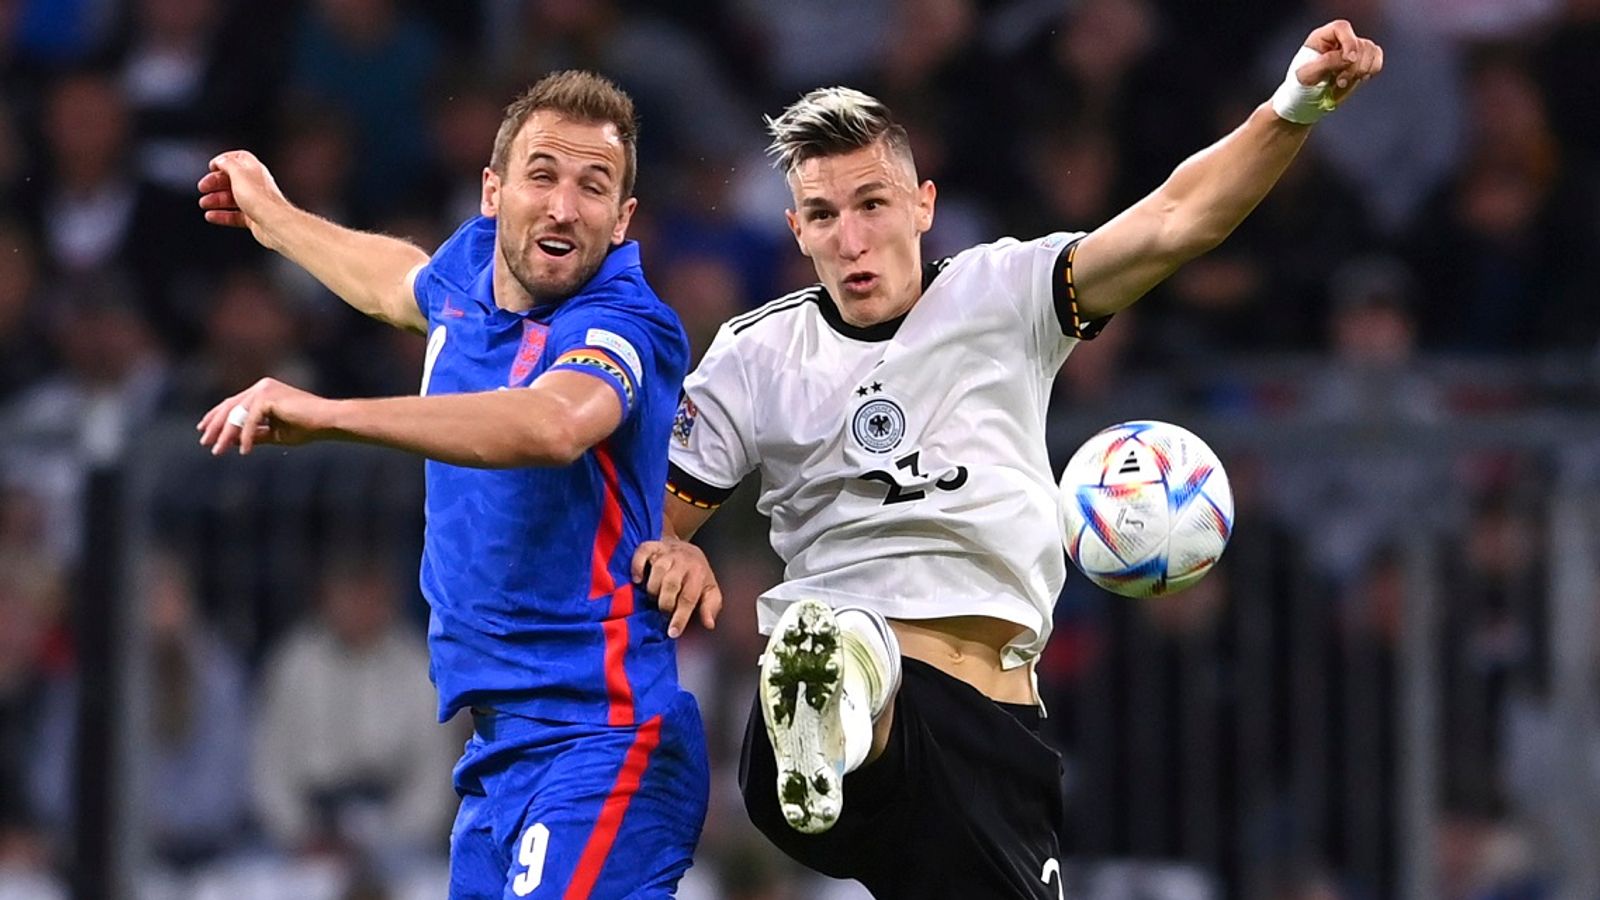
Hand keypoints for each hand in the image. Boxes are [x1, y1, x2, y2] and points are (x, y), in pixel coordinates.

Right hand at [197, 150, 291, 249]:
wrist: (274, 222)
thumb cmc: (260, 198)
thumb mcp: (238, 173)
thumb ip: (227, 164)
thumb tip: (221, 160)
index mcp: (254, 169)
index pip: (238, 159)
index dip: (224, 161)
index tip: (212, 166)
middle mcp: (256, 184)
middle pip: (232, 180)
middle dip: (215, 183)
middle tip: (202, 187)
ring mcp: (256, 202)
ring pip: (233, 198)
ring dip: (216, 200)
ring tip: (203, 203)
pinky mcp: (255, 218)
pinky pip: (235, 215)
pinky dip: (222, 215)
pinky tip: (211, 216)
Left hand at [197, 377, 334, 455]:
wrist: (328, 421)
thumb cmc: (307, 427)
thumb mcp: (275, 433)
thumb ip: (254, 434)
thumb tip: (232, 441)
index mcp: (263, 391)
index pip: (233, 404)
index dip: (217, 417)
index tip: (204, 431)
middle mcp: (261, 386)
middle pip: (230, 407)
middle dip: (215, 426)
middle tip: (205, 443)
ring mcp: (264, 389)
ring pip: (236, 414)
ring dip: (226, 435)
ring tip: (218, 451)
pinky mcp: (268, 397)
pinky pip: (250, 420)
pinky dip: (247, 437)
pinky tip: (244, 451)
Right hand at [632, 538, 721, 637]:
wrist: (688, 549)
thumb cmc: (697, 575)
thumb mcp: (709, 591)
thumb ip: (710, 607)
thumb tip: (709, 624)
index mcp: (698, 573)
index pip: (689, 598)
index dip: (680, 617)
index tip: (673, 632)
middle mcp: (683, 561)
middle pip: (671, 584)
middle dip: (665, 603)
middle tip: (664, 612)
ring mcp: (666, 552)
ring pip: (657, 571)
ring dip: (652, 589)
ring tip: (654, 597)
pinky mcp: (652, 546)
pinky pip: (642, 553)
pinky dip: (637, 567)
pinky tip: (638, 579)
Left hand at [1297, 19, 1383, 102]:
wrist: (1304, 100)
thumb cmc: (1300, 86)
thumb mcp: (1308, 75)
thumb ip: (1328, 62)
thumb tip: (1350, 57)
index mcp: (1322, 37)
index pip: (1342, 28)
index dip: (1349, 42)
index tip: (1349, 60)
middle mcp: (1339, 40)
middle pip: (1359, 44)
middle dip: (1353, 67)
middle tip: (1339, 82)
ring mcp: (1352, 50)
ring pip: (1371, 51)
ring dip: (1361, 71)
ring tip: (1344, 83)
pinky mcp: (1362, 61)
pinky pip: (1376, 60)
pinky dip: (1370, 71)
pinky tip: (1356, 79)